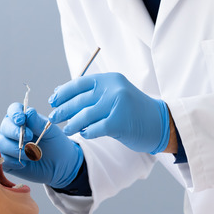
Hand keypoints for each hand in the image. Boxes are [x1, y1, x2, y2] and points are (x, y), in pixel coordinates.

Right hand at [0, 102, 83, 188]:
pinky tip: (25, 163)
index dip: (15, 114)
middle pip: (5, 127)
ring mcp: (7, 145)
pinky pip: (3, 159)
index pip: (13, 110)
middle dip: (15, 132)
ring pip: (2, 143)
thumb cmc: (55, 145)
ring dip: (17, 149)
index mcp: (22, 118)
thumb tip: (29, 113)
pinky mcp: (7, 160)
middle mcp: (11, 130)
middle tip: (29, 138)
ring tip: (32, 154)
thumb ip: (39, 123)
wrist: (60, 165)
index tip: (21, 120)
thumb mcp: (51, 132)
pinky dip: (14, 161)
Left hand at [48, 72, 169, 154]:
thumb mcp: (115, 94)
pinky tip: (84, 134)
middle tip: (53, 118)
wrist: (160, 122)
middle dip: (63, 110)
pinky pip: (95, 129)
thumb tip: (62, 95)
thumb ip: (94, 93)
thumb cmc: (134, 110)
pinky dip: (87, 132)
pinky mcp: (119, 122)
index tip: (53, 100)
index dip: (63, 93)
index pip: (79, 83)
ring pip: (84, 115)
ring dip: (71, 124)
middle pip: (79, 100)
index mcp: (110, 79)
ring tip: (65, 130)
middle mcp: (113, 89)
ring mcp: (117, 105)